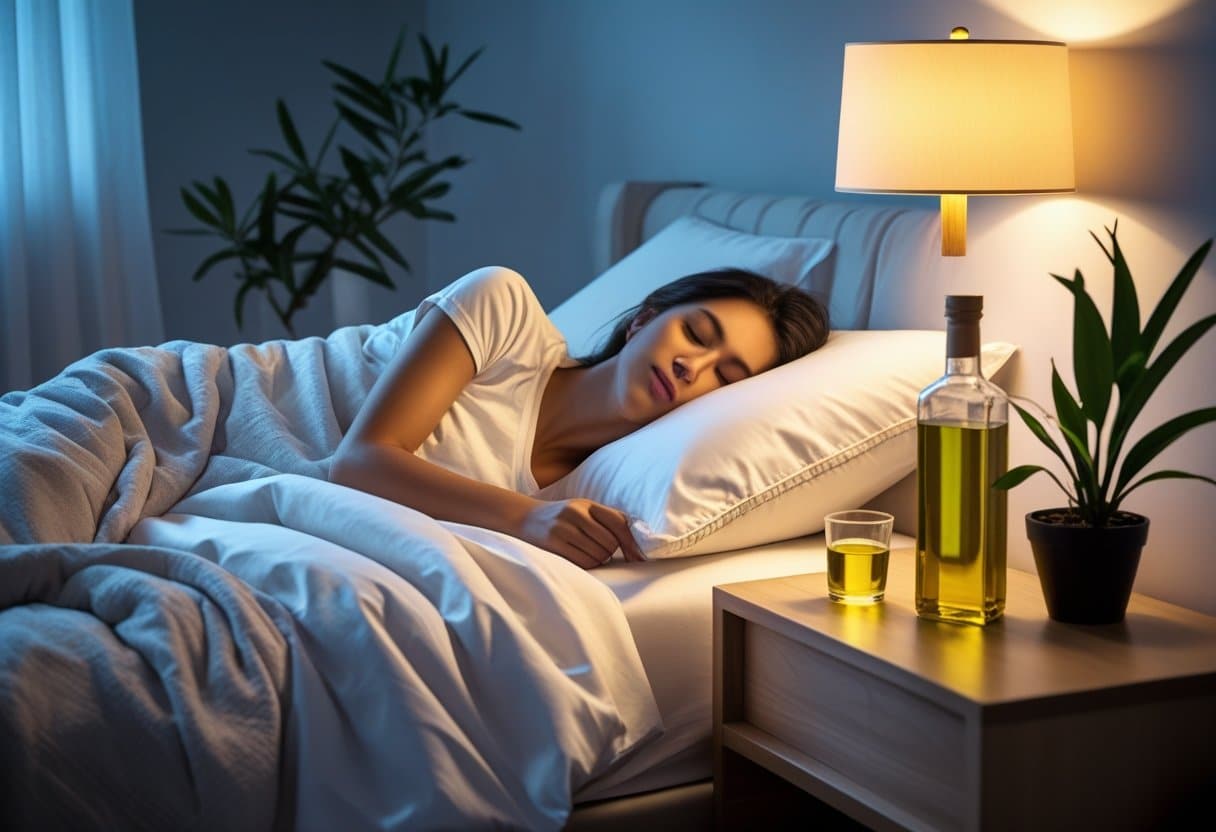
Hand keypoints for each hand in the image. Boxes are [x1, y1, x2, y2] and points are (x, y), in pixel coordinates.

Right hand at [518, 498, 645, 568]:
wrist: (525, 518)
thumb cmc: (562, 517)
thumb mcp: (582, 510)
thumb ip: (606, 518)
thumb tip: (636, 537)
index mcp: (587, 504)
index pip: (619, 522)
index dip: (632, 542)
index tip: (639, 557)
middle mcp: (576, 514)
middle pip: (610, 542)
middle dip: (611, 552)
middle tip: (601, 551)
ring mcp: (563, 528)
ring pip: (598, 554)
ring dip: (599, 559)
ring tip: (588, 552)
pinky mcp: (554, 543)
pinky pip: (583, 562)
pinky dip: (588, 564)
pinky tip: (580, 557)